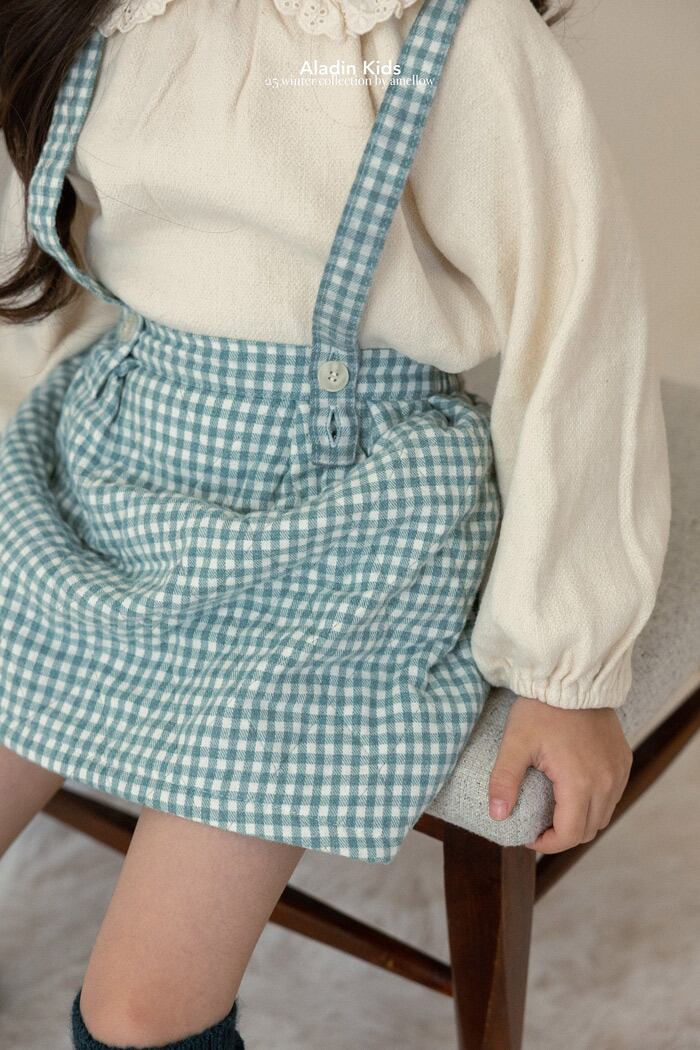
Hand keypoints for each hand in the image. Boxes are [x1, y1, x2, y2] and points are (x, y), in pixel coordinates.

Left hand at [488, 695, 632, 852]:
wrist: (572, 677)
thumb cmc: (541, 708)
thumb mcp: (516, 742)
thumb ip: (504, 780)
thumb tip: (496, 816)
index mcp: (580, 783)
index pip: (568, 835)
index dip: (546, 843)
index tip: (527, 834)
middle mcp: (607, 782)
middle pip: (587, 831)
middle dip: (561, 835)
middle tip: (537, 824)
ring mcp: (619, 771)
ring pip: (603, 816)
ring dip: (579, 821)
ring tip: (554, 810)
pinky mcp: (623, 760)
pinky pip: (613, 796)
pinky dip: (595, 803)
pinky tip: (573, 791)